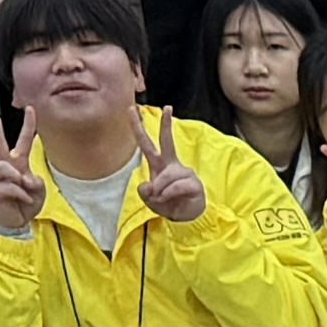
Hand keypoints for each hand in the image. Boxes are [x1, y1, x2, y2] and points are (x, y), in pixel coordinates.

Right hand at [0, 129, 48, 241]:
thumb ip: (36, 182)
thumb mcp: (40, 192)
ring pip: (4, 166)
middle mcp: (7, 168)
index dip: (28, 124)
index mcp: (19, 164)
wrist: (15, 222)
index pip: (24, 141)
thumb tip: (25, 178)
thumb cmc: (26, 204)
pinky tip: (23, 200)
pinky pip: (10, 186)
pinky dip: (21, 194)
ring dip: (17, 178)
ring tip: (23, 188)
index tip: (29, 108)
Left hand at [134, 111, 205, 227]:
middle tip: (166, 107)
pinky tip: (172, 199)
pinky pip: (176, 186)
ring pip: (166, 176)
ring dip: (160, 191)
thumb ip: (145, 192)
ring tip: (162, 199)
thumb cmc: (168, 205)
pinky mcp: (193, 182)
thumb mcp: (150, 201)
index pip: (146, 144)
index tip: (133, 109)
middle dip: (165, 124)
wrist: (186, 219)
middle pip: (167, 141)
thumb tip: (149, 184)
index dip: (138, 128)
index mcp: (158, 165)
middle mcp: (171, 165)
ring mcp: (184, 172)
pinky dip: (169, 195)